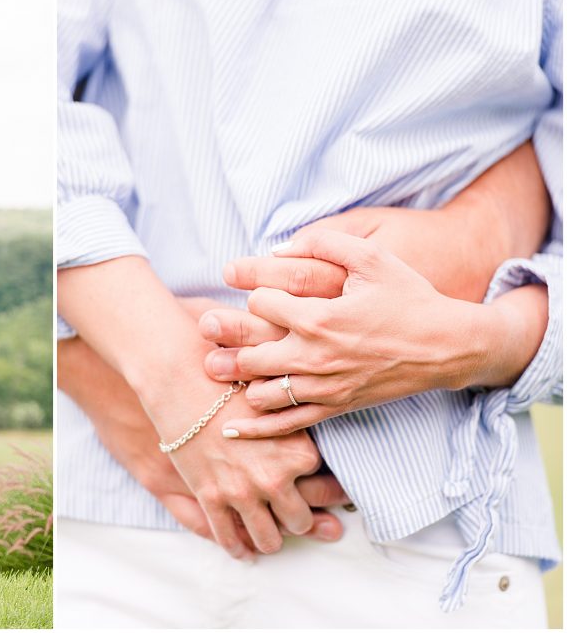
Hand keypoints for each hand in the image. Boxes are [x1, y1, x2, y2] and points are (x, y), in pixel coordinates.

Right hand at [59, 331, 350, 549]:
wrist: (177, 375)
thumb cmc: (225, 372)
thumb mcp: (273, 388)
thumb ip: (297, 409)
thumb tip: (317, 404)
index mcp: (296, 450)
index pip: (326, 487)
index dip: (327, 492)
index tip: (330, 497)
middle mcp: (274, 478)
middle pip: (300, 520)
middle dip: (301, 521)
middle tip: (299, 519)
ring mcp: (240, 493)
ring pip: (268, 537)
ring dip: (271, 540)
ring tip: (270, 537)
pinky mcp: (209, 498)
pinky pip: (228, 536)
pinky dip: (237, 547)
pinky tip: (241, 548)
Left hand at [216, 229, 518, 438]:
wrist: (448, 346)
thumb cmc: (409, 297)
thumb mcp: (372, 256)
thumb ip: (323, 241)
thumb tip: (275, 248)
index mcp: (320, 317)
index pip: (259, 304)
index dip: (259, 295)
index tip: (272, 295)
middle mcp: (315, 356)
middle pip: (248, 353)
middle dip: (233, 340)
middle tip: (223, 332)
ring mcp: (324, 388)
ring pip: (259, 391)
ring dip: (243, 380)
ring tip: (236, 368)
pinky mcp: (334, 408)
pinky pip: (285, 424)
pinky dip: (255, 428)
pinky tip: (229, 429)